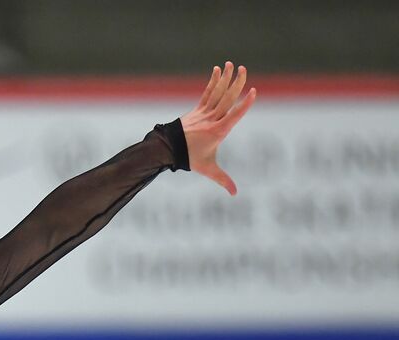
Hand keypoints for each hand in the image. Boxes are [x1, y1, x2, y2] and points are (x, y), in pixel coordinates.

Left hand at [181, 61, 257, 195]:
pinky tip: (218, 69)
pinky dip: (213, 81)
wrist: (167, 150)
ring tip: (232, 64)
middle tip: (244, 69)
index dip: (244, 104)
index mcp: (218, 131)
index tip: (253, 91)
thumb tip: (235, 194)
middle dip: (236, 84)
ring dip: (225, 78)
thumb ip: (223, 179)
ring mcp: (204, 113)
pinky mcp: (197, 109)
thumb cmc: (189, 159)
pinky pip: (207, 92)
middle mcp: (212, 119)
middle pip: (226, 99)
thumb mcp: (207, 169)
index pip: (234, 115)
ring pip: (217, 93)